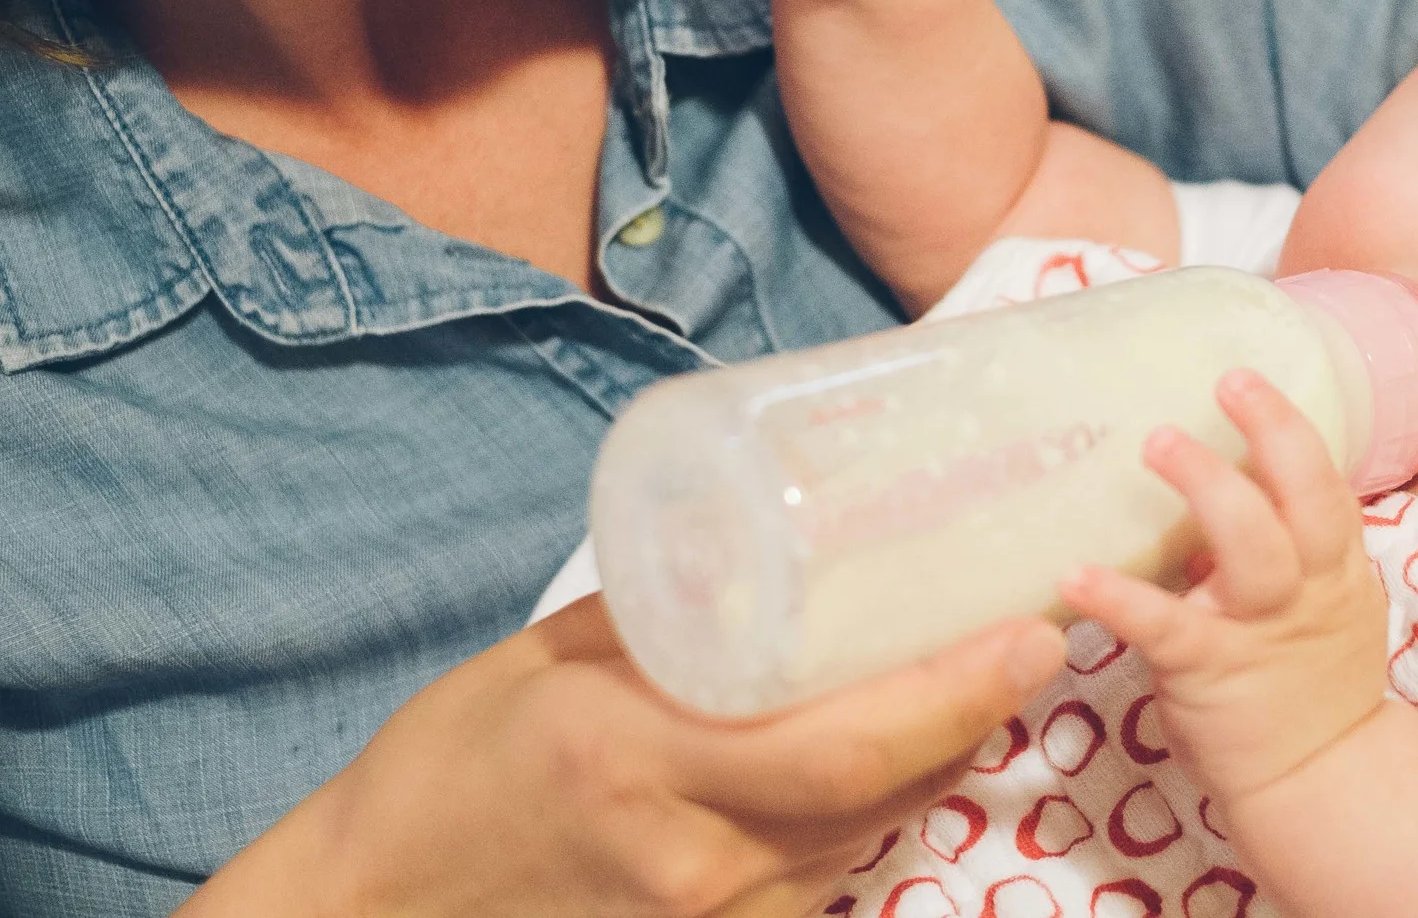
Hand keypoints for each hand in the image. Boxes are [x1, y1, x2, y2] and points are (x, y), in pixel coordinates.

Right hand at [183, 597, 1064, 917]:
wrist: (377, 907)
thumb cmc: (453, 762)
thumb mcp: (553, 660)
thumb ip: (667, 612)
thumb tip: (766, 538)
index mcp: (644, 760)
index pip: (844, 743)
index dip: (953, 693)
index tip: (1026, 628)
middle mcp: (695, 854)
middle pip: (881, 792)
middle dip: (977, 714)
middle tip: (1040, 635)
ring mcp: (710, 914)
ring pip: (868, 833)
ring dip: (941, 759)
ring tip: (991, 673)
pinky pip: (827, 871)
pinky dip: (879, 808)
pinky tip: (906, 750)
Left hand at [1060, 369, 1389, 808]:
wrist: (1321, 783)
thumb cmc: (1307, 683)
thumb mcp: (1321, 604)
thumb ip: (1282, 547)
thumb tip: (1216, 481)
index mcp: (1333, 566)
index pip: (1324, 483)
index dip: (1289, 428)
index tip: (1248, 378)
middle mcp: (1306, 587)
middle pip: (1303, 497)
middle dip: (1271, 433)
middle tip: (1225, 384)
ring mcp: (1261, 629)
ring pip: (1251, 545)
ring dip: (1207, 487)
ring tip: (1156, 441)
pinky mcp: (1212, 671)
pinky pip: (1166, 626)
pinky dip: (1119, 598)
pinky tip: (1075, 575)